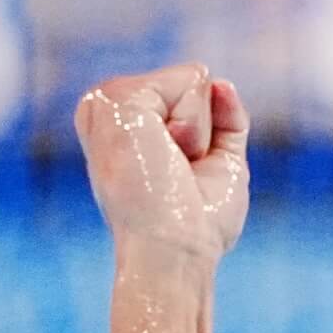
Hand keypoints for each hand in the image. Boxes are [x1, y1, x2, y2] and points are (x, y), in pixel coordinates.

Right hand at [74, 64, 249, 262]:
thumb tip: (221, 82)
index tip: (180, 179)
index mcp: (124, 128)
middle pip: (191, 85)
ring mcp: (107, 102)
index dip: (204, 140)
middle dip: (202, 132)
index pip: (187, 99)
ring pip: (191, 81)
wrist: (175, 251)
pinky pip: (190, 81)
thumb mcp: (221, 164)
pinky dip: (195, 123)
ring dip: (198, 131)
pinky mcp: (116, 98)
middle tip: (176, 174)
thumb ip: (225, 120)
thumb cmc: (199, 225)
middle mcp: (109, 111)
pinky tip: (168, 154)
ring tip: (170, 167)